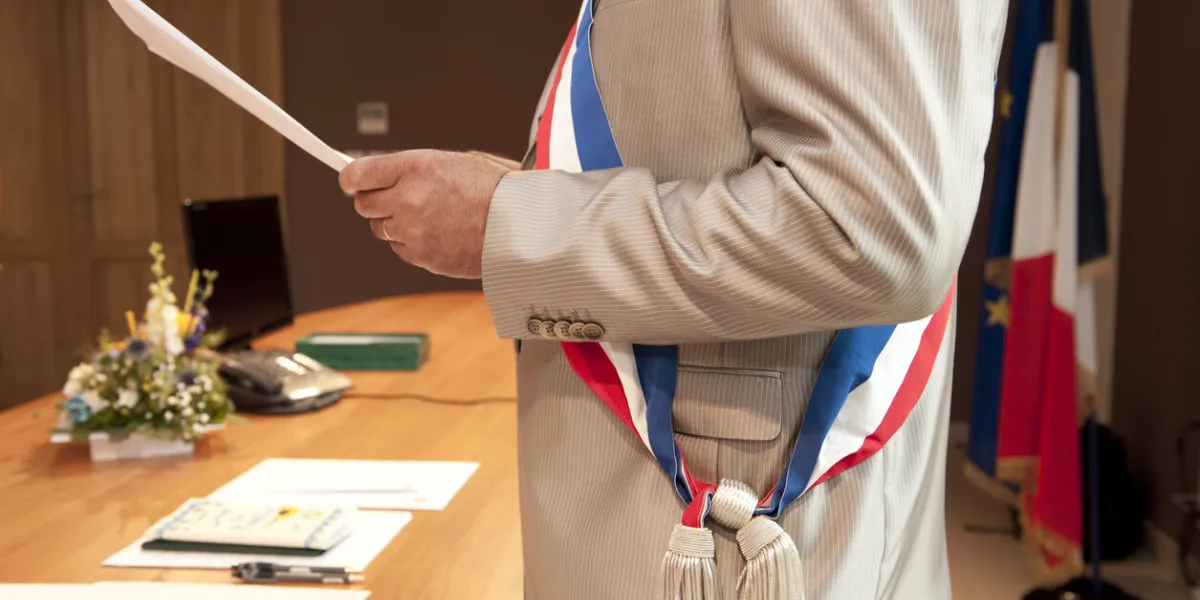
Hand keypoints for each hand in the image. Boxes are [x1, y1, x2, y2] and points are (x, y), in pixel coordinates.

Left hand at [339, 150, 515, 278]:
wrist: (522, 225)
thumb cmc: (498, 191)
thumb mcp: (457, 162)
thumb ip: (416, 170)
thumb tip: (388, 174)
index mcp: (416, 167)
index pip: (359, 174)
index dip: (351, 179)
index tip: (350, 182)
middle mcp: (408, 198)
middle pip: (364, 205)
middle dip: (377, 202)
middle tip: (398, 200)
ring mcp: (413, 230)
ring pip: (381, 229)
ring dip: (396, 224)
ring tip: (429, 218)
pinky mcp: (421, 256)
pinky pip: (400, 250)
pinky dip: (413, 244)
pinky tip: (438, 234)